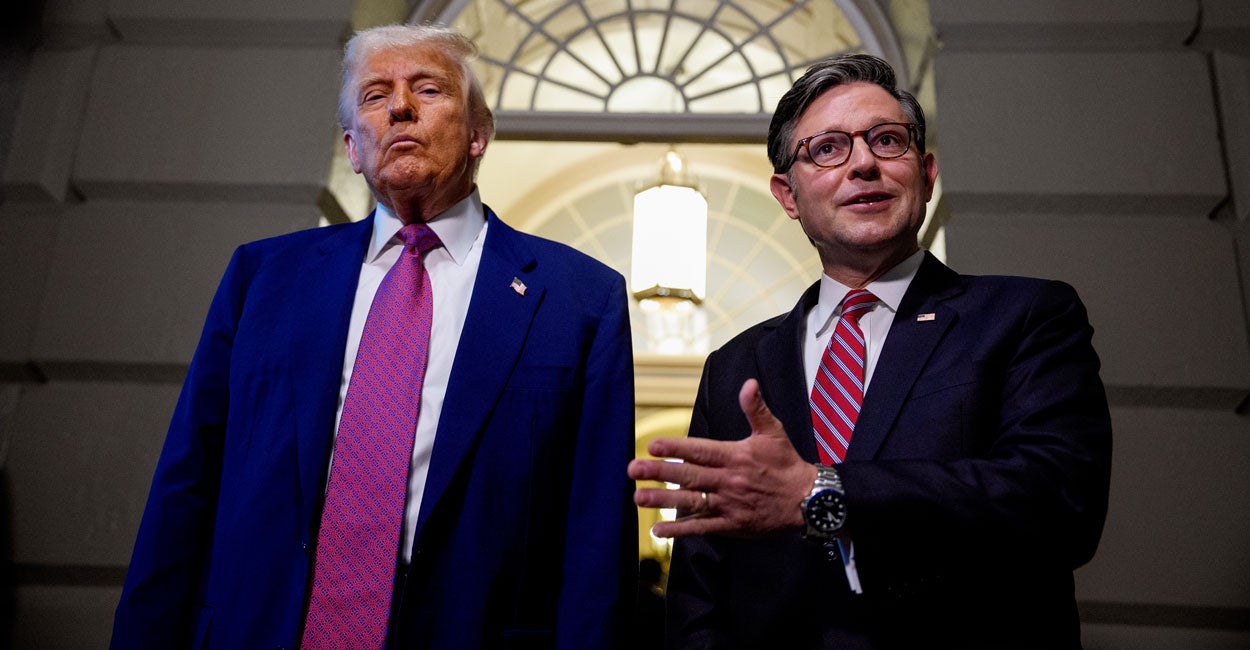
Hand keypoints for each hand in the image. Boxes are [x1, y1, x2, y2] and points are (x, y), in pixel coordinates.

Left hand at [627, 378, 815, 537]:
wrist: (808, 501)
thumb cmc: (787, 464)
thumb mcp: (774, 432)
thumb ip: (756, 408)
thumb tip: (749, 383)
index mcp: (735, 456)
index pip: (700, 450)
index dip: (676, 448)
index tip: (653, 444)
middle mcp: (729, 480)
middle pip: (690, 476)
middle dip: (660, 472)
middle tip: (633, 469)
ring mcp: (729, 504)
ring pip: (692, 501)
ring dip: (663, 500)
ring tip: (639, 497)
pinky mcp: (731, 525)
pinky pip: (702, 527)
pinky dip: (680, 529)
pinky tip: (658, 530)